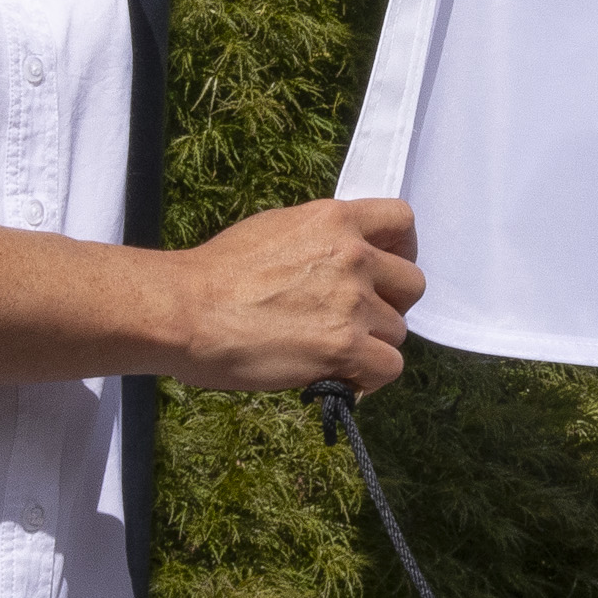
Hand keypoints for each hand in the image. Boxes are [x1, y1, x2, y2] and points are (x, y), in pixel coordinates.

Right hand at [160, 196, 423, 391]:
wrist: (185, 309)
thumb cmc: (214, 274)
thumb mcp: (275, 230)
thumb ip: (319, 242)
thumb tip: (338, 263)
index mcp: (334, 219)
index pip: (402, 222)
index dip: (400, 252)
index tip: (383, 273)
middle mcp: (352, 255)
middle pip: (412, 284)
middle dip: (389, 306)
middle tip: (355, 322)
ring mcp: (352, 301)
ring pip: (398, 331)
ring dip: (372, 346)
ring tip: (333, 354)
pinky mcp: (344, 346)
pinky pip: (388, 367)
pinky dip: (367, 379)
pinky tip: (339, 379)